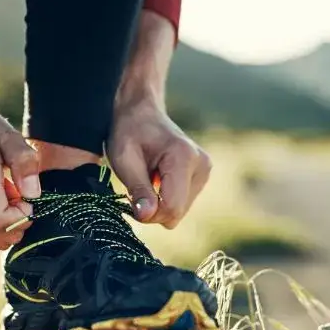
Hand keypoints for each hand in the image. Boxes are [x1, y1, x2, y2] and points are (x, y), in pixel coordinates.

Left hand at [107, 102, 211, 228]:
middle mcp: (202, 165)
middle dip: (153, 208)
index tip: (130, 200)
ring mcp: (205, 171)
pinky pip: (181, 204)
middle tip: (136, 187)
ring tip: (147, 178)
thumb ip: (138, 188)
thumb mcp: (124, 159)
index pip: (172, 207)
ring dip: (158, 203)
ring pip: (179, 211)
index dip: (149, 213)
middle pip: (177, 212)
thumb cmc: (129, 132)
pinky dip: (165, 198)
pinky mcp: (202, 176)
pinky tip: (157, 179)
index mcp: (183, 157)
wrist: (141, 112)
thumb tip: (146, 216)